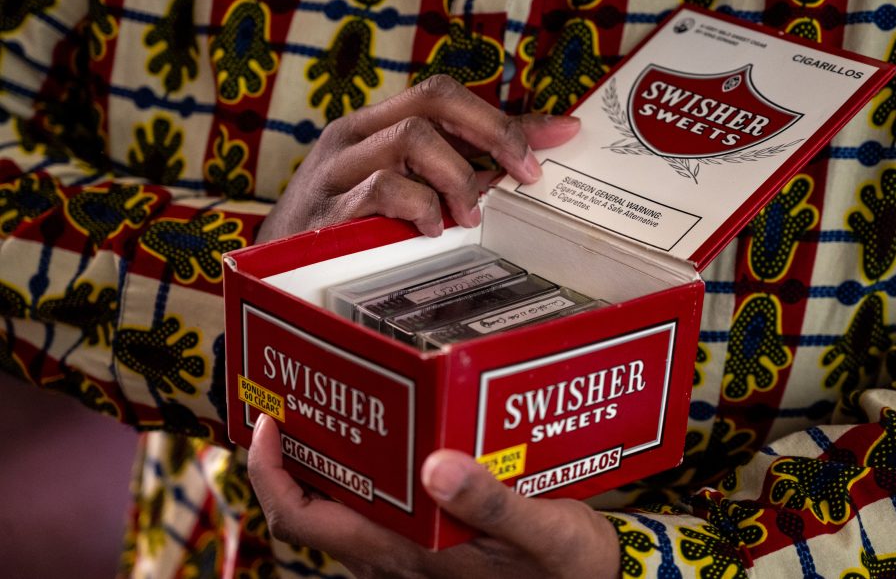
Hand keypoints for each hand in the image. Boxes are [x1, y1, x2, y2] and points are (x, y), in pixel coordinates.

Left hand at [247, 413, 620, 577]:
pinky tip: (392, 436)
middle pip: (311, 509)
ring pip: (340, 510)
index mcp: (406, 554)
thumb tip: (436, 465)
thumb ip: (491, 503)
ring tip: (340, 403)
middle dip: (293, 454)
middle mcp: (393, 559)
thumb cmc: (568, 566)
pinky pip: (372, 512)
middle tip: (300, 392)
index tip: (268, 418)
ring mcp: (407, 559)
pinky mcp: (426, 553)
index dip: (271, 472)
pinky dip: (363, 473)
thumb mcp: (544, 531)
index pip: (304, 517)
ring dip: (326, 462)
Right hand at [256, 75, 580, 242]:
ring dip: (456, 177)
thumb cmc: (351, 233)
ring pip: (411, 139)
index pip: (444, 94)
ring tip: (466, 217)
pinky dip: (419, 207)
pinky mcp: (324, 211)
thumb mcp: (409, 193)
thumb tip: (548, 139)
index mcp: (374, 126)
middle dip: (493, 131)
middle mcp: (352, 136)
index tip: (560, 136)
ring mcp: (335, 170)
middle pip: (433, 98)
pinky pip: (383, 189)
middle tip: (524, 176)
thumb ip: (468, 168)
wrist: (271, 278)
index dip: (503, 113)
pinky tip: (429, 232)